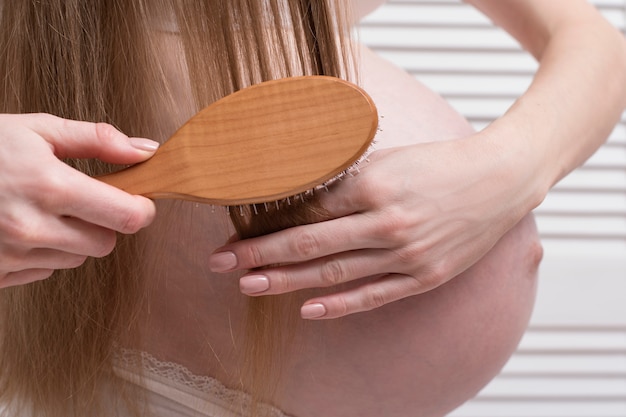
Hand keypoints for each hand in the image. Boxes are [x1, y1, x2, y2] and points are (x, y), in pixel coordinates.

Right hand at [0, 113, 157, 287]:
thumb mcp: (36, 129)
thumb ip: (97, 140)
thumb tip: (146, 151)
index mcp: (50, 187)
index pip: (127, 217)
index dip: (141, 208)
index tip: (138, 200)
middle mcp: (32, 228)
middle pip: (105, 244)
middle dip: (103, 223)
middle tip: (82, 201)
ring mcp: (11, 255)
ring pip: (75, 259)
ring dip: (71, 238)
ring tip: (42, 209)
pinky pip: (43, 271)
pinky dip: (43, 253)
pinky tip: (21, 228)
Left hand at [210, 135, 534, 318]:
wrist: (500, 180)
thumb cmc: (440, 164)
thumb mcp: (389, 160)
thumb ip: (346, 180)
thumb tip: (301, 198)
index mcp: (374, 186)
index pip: (307, 210)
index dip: (268, 223)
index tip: (237, 231)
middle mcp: (386, 222)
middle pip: (311, 244)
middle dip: (261, 254)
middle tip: (222, 263)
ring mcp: (407, 254)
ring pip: (335, 273)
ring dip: (288, 282)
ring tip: (250, 286)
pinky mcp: (424, 277)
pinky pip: (374, 295)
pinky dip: (340, 305)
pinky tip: (308, 309)